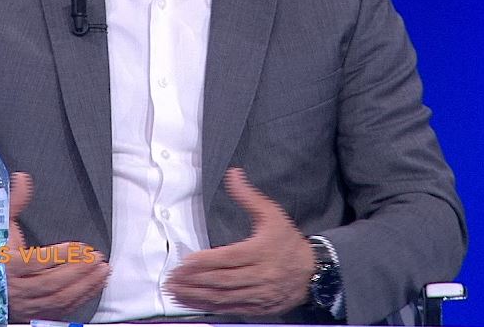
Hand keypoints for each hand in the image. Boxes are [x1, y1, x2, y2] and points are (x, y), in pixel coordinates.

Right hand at [7, 172, 110, 320]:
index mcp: (6, 266)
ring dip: (84, 285)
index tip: (79, 246)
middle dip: (78, 270)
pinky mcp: (35, 314)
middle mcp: (15, 289)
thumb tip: (22, 179)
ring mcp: (26, 304)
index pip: (35, 262)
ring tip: (102, 270)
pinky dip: (81, 297)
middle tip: (97, 258)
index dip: (59, 255)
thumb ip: (13, 202)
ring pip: (59, 298)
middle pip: (51, 283)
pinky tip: (94, 284)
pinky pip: (61, 309)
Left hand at [163, 168, 314, 315]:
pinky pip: (230, 309)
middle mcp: (260, 275)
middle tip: (171, 278)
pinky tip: (192, 302)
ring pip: (223, 297)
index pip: (230, 258)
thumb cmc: (288, 242)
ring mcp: (259, 295)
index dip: (207, 261)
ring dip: (196, 296)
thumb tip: (233, 174)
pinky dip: (209, 307)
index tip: (186, 261)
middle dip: (194, 281)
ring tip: (175, 291)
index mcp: (262, 251)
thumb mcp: (272, 214)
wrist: (313, 272)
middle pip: (222, 280)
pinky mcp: (258, 308)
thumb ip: (249, 196)